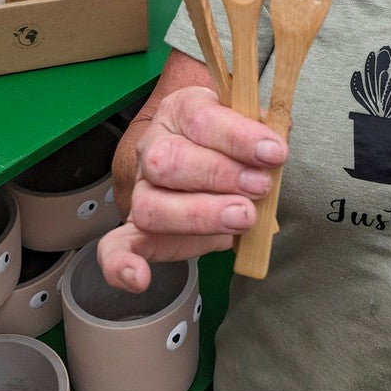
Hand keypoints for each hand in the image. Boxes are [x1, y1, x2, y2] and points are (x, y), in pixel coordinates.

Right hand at [97, 85, 287, 292]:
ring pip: (151, 205)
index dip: (239, 137)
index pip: (202, 119)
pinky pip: (115, 247)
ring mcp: (142, 189)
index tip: (274, 152)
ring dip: (198, 216)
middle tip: (260, 187)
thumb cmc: (235, 140)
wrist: (208, 153)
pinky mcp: (138, 229)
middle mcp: (154, 147)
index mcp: (182, 111)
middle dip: (219, 176)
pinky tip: (140, 279)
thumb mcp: (251, 122)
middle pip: (169, 161)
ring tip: (242, 218)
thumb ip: (264, 132)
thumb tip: (275, 149)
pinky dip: (121, 265)